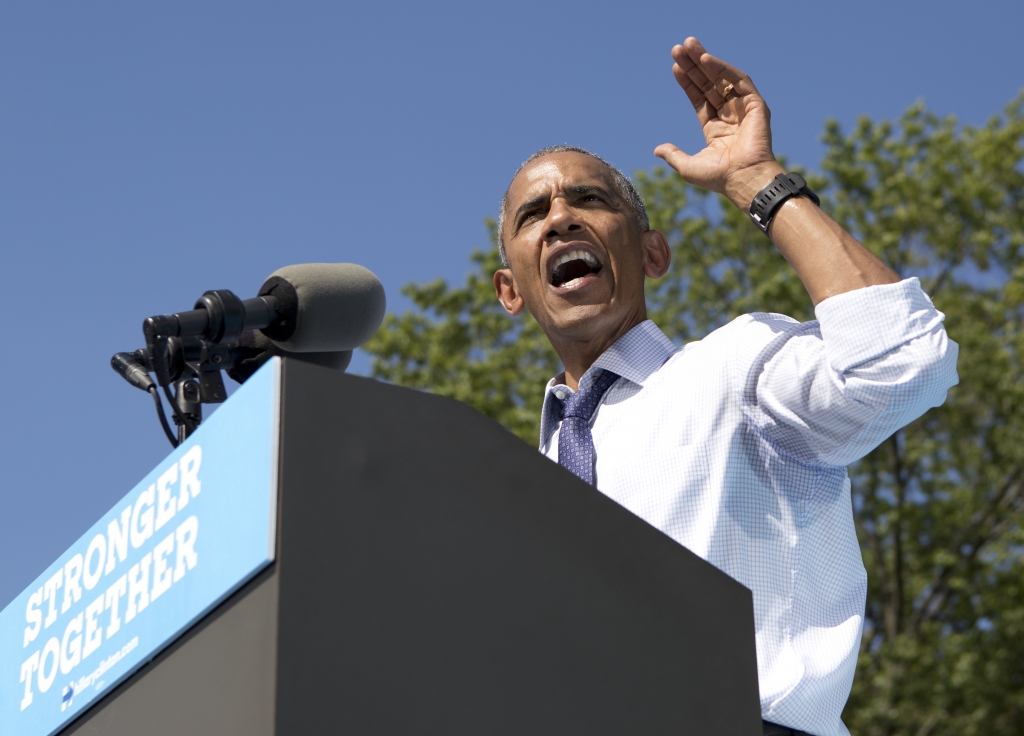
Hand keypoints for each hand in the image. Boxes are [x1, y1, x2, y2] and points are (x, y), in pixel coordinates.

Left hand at [655, 37, 783, 209]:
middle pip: (709, 84)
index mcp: (716, 129)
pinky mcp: (756, 105)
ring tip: (688, 45)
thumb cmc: (719, 178)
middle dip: (693, 65)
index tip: (674, 66)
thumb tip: (657, 150)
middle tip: (678, 48)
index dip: (687, 82)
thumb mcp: (688, 167)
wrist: (743, 180)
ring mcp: (743, 109)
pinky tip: (705, 59)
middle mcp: (730, 116)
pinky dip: (722, 68)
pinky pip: (738, 80)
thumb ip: (673, 155)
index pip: (700, 98)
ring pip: (722, 78)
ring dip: (705, 60)